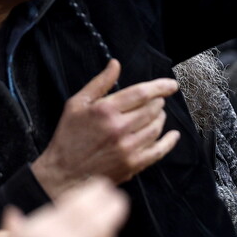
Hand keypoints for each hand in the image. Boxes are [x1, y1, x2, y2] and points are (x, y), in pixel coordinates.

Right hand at [30, 60, 180, 196]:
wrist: (63, 172)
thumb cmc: (69, 136)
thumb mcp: (77, 104)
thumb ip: (100, 83)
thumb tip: (115, 64)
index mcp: (105, 111)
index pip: (141, 93)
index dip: (160, 86)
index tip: (171, 85)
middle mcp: (118, 128)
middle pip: (152, 109)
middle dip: (157, 102)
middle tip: (155, 102)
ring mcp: (127, 147)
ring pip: (156, 127)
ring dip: (160, 118)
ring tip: (155, 116)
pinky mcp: (132, 164)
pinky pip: (159, 150)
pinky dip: (169, 141)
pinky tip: (172, 135)